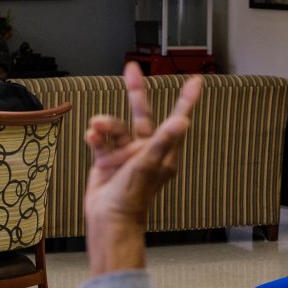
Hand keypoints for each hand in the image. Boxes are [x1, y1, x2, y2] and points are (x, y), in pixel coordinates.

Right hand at [83, 62, 199, 274]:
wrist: (107, 218)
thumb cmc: (133, 196)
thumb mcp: (150, 164)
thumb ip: (164, 140)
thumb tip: (184, 120)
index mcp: (164, 151)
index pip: (178, 119)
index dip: (186, 100)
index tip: (196, 81)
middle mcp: (146, 150)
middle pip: (142, 114)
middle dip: (135, 92)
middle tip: (131, 69)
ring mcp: (126, 154)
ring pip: (115, 128)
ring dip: (105, 124)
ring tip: (96, 127)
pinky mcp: (107, 160)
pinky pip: (101, 141)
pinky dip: (95, 137)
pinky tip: (91, 137)